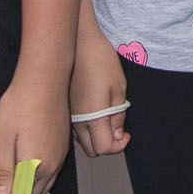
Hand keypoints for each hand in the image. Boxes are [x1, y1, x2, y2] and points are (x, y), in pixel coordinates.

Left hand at [0, 68, 72, 193]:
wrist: (44, 79)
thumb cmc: (20, 106)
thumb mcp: (3, 139)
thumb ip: (3, 171)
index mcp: (36, 166)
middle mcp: (52, 164)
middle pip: (37, 193)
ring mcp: (60, 154)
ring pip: (47, 182)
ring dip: (31, 187)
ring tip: (13, 183)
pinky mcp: (63, 144)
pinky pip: (53, 169)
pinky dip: (40, 175)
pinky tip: (27, 165)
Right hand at [68, 42, 129, 157]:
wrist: (79, 43)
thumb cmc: (101, 61)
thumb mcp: (119, 88)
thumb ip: (117, 116)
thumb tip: (117, 137)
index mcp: (93, 116)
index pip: (103, 148)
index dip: (118, 146)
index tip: (126, 135)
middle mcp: (77, 120)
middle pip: (92, 150)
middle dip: (107, 145)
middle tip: (118, 130)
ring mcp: (70, 115)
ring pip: (82, 141)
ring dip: (96, 138)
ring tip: (108, 121)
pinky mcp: (66, 109)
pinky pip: (76, 130)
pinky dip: (87, 130)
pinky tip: (96, 115)